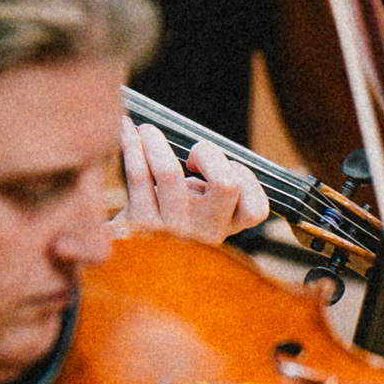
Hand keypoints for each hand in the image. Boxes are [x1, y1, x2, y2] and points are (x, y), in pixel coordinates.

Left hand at [115, 120, 269, 243]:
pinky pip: (137, 174)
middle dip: (209, 152)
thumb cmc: (170, 220)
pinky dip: (131, 144)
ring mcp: (170, 231)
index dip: (246, 178)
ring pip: (169, 172)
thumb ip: (212, 188)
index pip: (256, 209)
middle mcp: (202, 232)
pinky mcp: (138, 224)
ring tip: (147, 130)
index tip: (228, 165)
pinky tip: (127, 131)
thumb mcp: (201, 211)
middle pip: (225, 184)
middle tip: (190, 155)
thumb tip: (203, 150)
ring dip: (157, 140)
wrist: (128, 252)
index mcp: (224, 226)